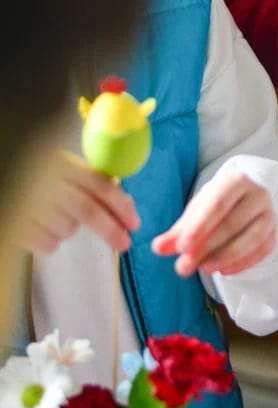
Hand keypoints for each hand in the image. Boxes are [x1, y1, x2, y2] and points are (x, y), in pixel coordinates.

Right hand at [22, 150, 140, 253]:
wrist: (6, 177)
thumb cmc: (36, 174)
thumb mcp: (63, 167)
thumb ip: (92, 181)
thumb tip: (127, 204)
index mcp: (61, 163)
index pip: (99, 184)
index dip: (120, 205)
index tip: (134, 223)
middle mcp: (46, 182)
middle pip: (87, 210)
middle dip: (110, 230)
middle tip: (125, 243)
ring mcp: (29, 203)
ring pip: (68, 229)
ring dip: (69, 228)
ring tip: (54, 215)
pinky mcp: (18, 225)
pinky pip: (49, 244)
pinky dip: (50, 240)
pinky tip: (39, 225)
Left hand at [152, 168, 276, 277]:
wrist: (246, 202)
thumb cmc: (217, 206)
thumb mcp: (195, 213)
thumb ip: (177, 232)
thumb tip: (158, 248)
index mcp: (236, 181)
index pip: (218, 204)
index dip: (199, 227)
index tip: (181, 248)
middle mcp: (258, 195)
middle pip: (232, 224)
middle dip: (206, 248)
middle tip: (183, 267)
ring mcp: (269, 215)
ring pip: (251, 239)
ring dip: (225, 257)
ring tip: (203, 270)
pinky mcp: (274, 234)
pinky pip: (261, 252)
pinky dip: (242, 264)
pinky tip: (223, 272)